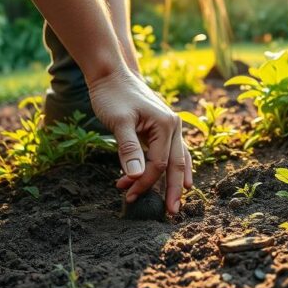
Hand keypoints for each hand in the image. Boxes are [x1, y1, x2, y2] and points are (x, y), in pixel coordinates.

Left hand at [87, 68, 192, 214]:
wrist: (110, 74)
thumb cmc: (112, 95)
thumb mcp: (118, 122)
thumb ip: (129, 150)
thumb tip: (137, 177)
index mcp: (166, 124)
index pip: (160, 164)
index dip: (145, 183)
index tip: (128, 195)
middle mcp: (174, 126)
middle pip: (177, 165)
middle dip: (173, 190)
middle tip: (171, 214)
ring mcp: (170, 127)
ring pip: (178, 159)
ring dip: (173, 181)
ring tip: (173, 202)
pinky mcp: (161, 128)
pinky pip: (170, 153)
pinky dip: (168, 168)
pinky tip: (168, 179)